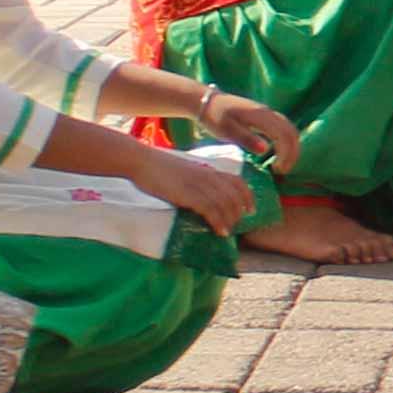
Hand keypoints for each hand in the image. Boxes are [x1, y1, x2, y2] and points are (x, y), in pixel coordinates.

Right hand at [131, 139, 260, 233]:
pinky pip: (210, 209)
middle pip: (235, 195)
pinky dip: (218, 222)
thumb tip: (200, 197)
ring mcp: (199, 184)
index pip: (238, 182)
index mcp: (208, 170)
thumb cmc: (157, 167)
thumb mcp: (184, 172)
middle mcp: (208, 176)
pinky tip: (220, 231)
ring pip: (225, 204)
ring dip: (230, 220)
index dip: (248, 196)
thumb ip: (196, 181)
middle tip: (236, 226)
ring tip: (228, 231)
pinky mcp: (188, 194)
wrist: (141, 161)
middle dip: (239, 212)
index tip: (251, 209)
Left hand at [199, 92, 303, 167]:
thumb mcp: (227, 131)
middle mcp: (268, 113)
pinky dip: (286, 142)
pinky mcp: (265, 115)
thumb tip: (266, 150)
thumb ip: (246, 139)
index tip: (278, 171)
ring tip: (281, 165)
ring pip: (290, 130)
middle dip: (292, 154)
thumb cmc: (214, 117)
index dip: (286, 155)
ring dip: (291, 148)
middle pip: (292, 133)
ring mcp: (268, 113)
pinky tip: (277, 153)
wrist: (206, 101)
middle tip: (282, 171)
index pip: (284, 136)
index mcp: (261, 117)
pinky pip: (283, 128)